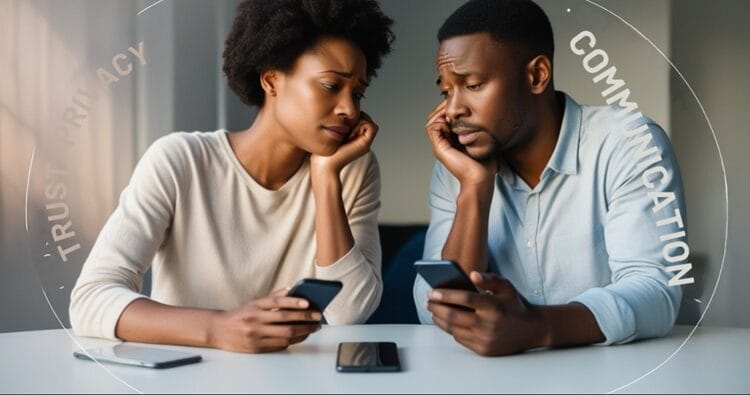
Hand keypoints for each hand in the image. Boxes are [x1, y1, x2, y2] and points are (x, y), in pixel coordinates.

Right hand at [208, 288, 321, 352]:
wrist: (219, 331)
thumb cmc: (240, 315)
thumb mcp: (254, 302)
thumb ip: (273, 297)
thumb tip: (293, 290)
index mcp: (255, 306)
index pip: (277, 302)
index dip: (294, 302)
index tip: (308, 303)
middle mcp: (255, 320)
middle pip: (285, 320)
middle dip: (305, 319)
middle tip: (317, 317)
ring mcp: (256, 335)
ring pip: (285, 335)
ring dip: (303, 331)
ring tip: (313, 327)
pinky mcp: (257, 347)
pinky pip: (280, 344)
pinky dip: (294, 340)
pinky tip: (302, 335)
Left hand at [310, 111, 378, 176]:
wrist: (325, 167)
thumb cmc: (323, 153)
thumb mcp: (330, 135)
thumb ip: (337, 126)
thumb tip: (338, 113)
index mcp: (353, 138)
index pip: (358, 117)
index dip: (351, 116)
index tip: (338, 125)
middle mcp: (361, 140)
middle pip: (364, 117)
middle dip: (354, 117)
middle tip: (342, 128)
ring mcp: (364, 142)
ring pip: (368, 120)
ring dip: (357, 121)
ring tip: (345, 132)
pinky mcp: (365, 144)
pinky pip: (370, 126)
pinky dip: (360, 125)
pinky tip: (349, 134)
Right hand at [424, 101, 496, 186]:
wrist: (480, 179)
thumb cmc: (485, 163)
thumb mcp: (482, 139)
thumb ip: (477, 128)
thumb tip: (479, 114)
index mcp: (452, 140)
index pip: (445, 118)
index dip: (451, 108)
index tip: (463, 106)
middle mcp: (444, 142)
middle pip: (435, 117)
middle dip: (444, 108)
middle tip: (457, 107)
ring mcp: (440, 145)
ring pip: (432, 121)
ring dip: (442, 114)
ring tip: (455, 116)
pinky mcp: (439, 148)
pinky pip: (432, 128)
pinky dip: (440, 122)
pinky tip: (453, 125)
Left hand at [427, 272, 547, 355]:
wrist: (533, 330)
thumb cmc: (515, 305)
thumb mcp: (506, 287)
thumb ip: (489, 279)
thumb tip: (472, 274)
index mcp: (493, 306)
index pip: (464, 299)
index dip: (445, 295)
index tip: (432, 291)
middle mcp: (488, 324)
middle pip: (454, 316)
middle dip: (437, 308)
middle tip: (428, 301)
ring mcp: (485, 339)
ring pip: (454, 329)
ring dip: (439, 320)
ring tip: (433, 311)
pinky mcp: (484, 350)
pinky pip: (461, 339)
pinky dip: (451, 329)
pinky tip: (446, 321)